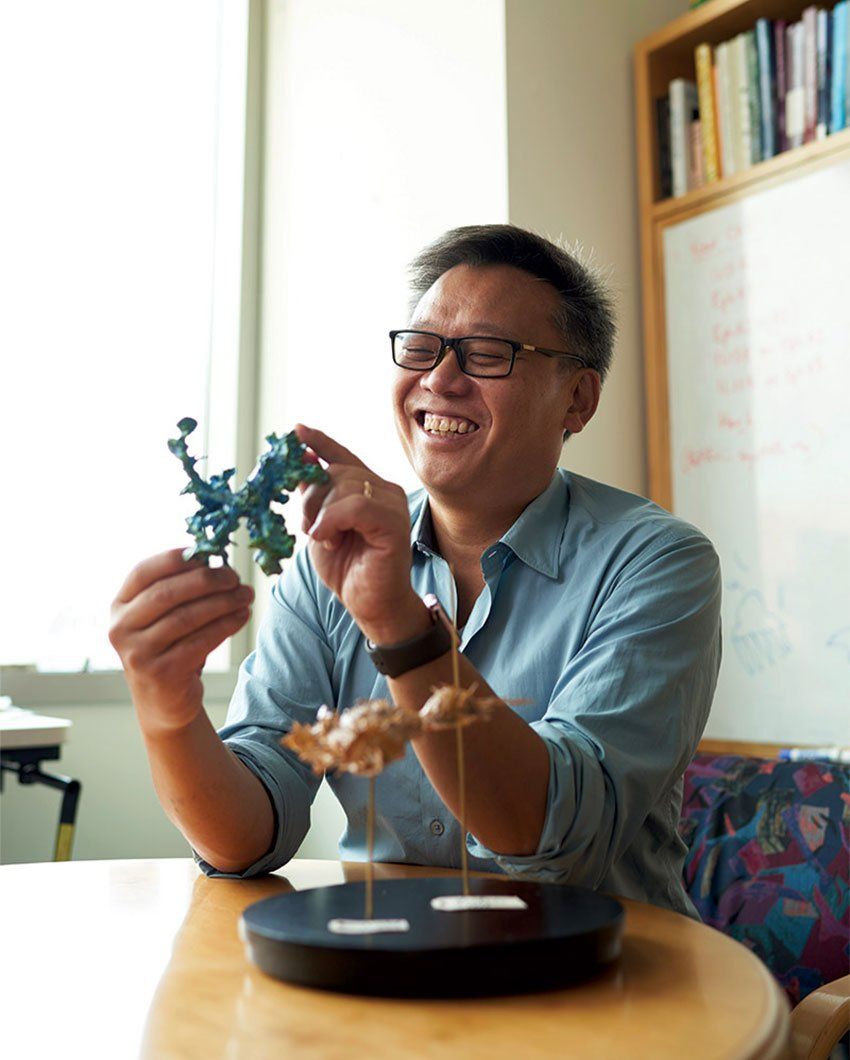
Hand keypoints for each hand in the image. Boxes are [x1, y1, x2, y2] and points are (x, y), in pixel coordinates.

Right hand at [109, 549, 253, 734]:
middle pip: (167, 593)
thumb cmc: (169, 648)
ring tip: (245, 595)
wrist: (164, 702)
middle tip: (234, 577)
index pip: (142, 572)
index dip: (174, 559)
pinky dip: (225, 626)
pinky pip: (199, 642)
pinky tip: (241, 616)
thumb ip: (179, 590)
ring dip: (222, 603)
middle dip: (206, 580)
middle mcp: (121, 628)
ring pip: (186, 617)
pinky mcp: (160, 673)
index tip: (206, 554)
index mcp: (119, 606)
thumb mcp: (163, 618)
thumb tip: (216, 563)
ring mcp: (137, 653)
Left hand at [296, 425, 427, 642]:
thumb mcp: (320, 526)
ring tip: (323, 538)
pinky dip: (333, 520)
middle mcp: (383, 490)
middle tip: (307, 527)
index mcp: (367, 489)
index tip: (296, 431)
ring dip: (322, 513)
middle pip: (336, 471)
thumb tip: (300, 462)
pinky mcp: (394, 522)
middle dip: (311, 497)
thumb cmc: (348, 568)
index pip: (341, 455)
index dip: (319, 442)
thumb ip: (314, 496)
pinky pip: (357, 506)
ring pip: (344, 485)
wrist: (370, 604)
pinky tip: (326, 537)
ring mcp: (392, 504)